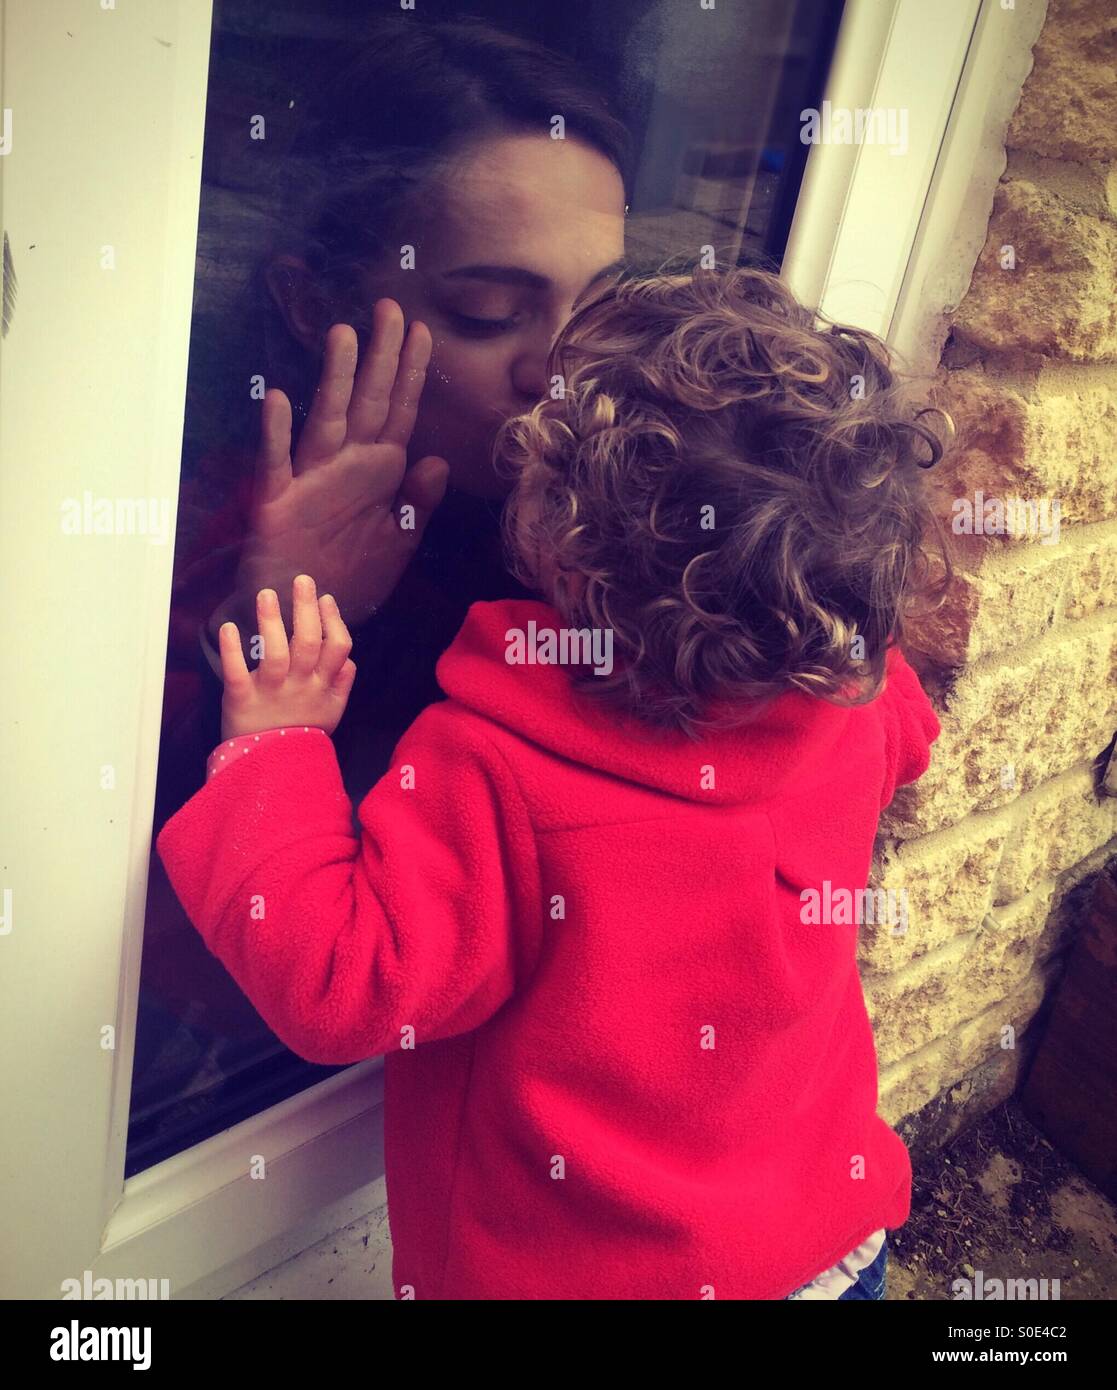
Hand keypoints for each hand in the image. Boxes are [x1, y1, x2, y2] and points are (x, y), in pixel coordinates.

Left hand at [218, 575, 355, 739]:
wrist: (272, 769)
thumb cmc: (302, 734)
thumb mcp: (333, 711)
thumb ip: (343, 682)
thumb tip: (349, 657)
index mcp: (323, 687)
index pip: (338, 648)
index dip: (333, 621)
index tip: (325, 599)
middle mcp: (300, 686)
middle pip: (308, 643)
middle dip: (306, 609)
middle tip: (302, 580)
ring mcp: (271, 693)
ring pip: (275, 654)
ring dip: (271, 622)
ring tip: (267, 594)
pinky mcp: (241, 700)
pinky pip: (237, 673)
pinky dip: (232, 651)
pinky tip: (229, 628)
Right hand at [229, 299, 449, 633]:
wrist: (306, 614)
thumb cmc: (350, 577)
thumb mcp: (396, 544)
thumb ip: (417, 505)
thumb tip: (438, 461)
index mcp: (378, 473)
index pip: (400, 412)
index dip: (411, 373)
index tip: (422, 330)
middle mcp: (347, 465)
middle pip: (368, 401)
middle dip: (381, 356)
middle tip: (391, 307)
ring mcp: (311, 478)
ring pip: (326, 418)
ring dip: (335, 378)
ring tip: (343, 335)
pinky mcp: (277, 500)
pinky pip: (277, 462)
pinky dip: (276, 434)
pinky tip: (278, 400)